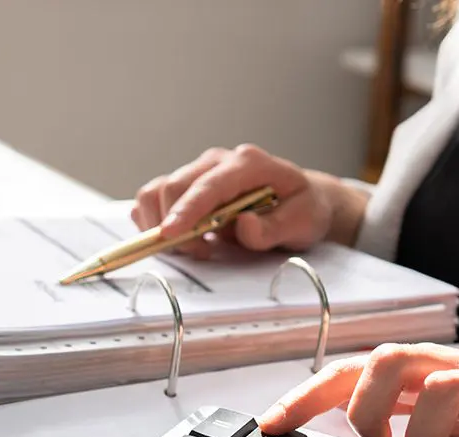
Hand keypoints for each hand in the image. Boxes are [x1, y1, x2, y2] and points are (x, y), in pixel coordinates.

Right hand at [131, 144, 365, 257]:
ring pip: (158, 191)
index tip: (169, 234)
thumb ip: (274, 228)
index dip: (186, 210)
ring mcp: (201, 171)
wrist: (302, 200)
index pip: (208, 186)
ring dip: (162, 224)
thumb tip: (244, 226)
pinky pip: (155, 198)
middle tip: (201, 252)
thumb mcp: (302, 222)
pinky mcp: (190, 185)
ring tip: (195, 246)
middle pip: (174, 186)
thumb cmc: (303, 209)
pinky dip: (156, 220)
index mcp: (248, 164)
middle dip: (175, 226)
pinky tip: (182, 236)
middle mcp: (219, 161)